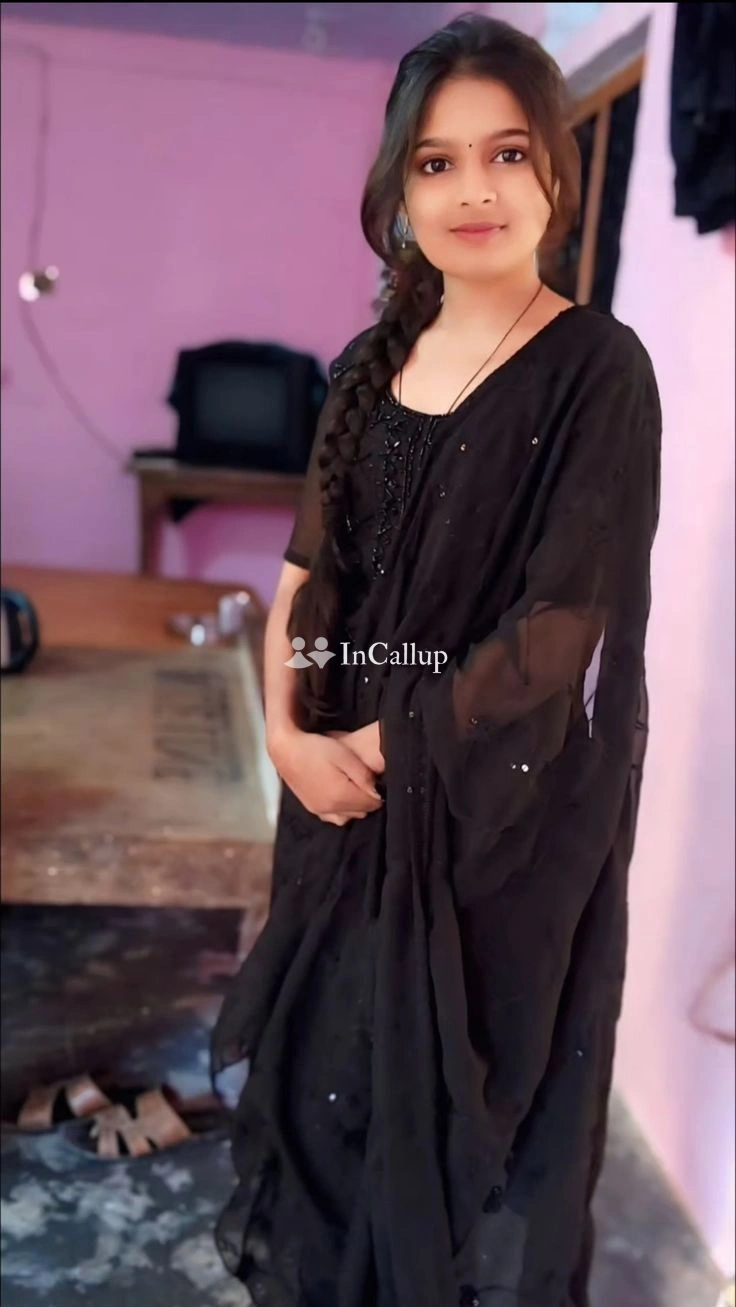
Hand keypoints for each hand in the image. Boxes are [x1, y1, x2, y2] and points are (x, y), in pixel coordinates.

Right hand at [268, 727, 382, 821]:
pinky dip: (341, 811)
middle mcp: (331, 809)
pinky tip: (340, 796)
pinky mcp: (311, 808)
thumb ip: (364, 776)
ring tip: (354, 788)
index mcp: (341, 796)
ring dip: (355, 806)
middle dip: (368, 799)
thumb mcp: (345, 756)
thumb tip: (377, 792)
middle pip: (361, 811)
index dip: (378, 792)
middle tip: (366, 781)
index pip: (372, 803)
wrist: (285, 750)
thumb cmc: (316, 748)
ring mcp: (319, 810)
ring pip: (348, 816)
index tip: (377, 780)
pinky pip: (334, 817)